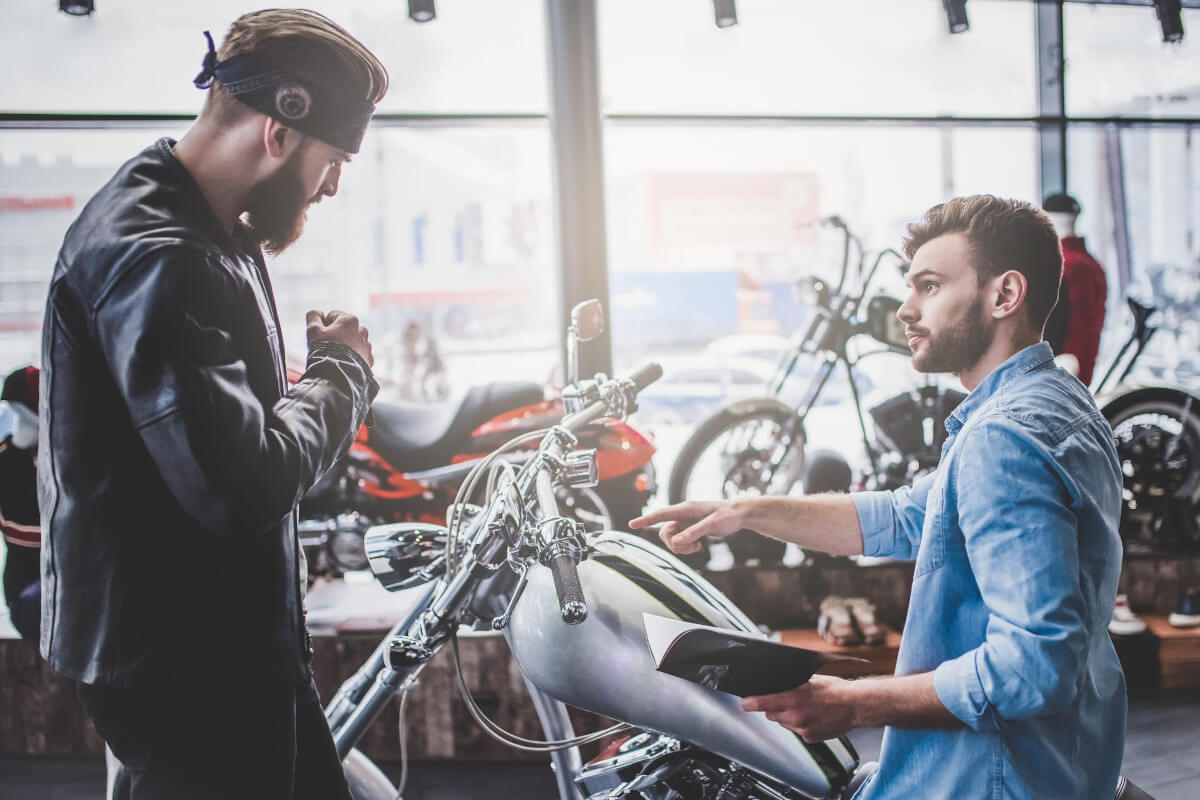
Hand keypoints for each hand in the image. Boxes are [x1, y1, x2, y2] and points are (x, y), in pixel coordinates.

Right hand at [307, 310, 372, 367]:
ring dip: (345, 346)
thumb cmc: (325, 351)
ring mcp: (367, 345)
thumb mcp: (313, 331)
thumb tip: (318, 313)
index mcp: (350, 320)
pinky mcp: (369, 359)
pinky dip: (352, 357)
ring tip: (336, 356)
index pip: (333, 315)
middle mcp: (362, 330)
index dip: (323, 325)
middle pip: (344, 328)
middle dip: (336, 335)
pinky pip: (359, 354)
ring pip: (352, 341)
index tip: (320, 336)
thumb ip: (313, 316)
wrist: (339, 375)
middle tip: (327, 347)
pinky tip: (344, 363)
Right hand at [628, 500, 742, 554]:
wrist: (739, 514)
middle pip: (665, 533)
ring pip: (672, 539)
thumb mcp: (712, 525)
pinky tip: (698, 544)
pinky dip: (686, 547)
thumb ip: (693, 533)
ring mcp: (686, 522)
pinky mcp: (690, 528)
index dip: (646, 520)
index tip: (632, 524)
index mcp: (685, 509)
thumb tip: (676, 543)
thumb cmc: (727, 516)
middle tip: (692, 547)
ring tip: (697, 546)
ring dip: (681, 547)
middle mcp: (682, 515)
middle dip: (674, 544)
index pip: (661, 514)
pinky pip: (680, 541)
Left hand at [741, 676, 859, 741]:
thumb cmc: (836, 690)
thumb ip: (791, 685)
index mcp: (794, 699)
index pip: (763, 703)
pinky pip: (796, 730)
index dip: (750, 703)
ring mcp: (803, 729)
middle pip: (771, 714)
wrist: (856, 706)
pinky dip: (799, 724)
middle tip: (787, 700)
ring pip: (783, 723)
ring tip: (804, 707)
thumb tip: (775, 685)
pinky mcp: (810, 738)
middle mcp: (796, 716)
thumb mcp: (810, 680)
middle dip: (774, 707)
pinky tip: (812, 716)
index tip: (744, 703)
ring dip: (787, 716)